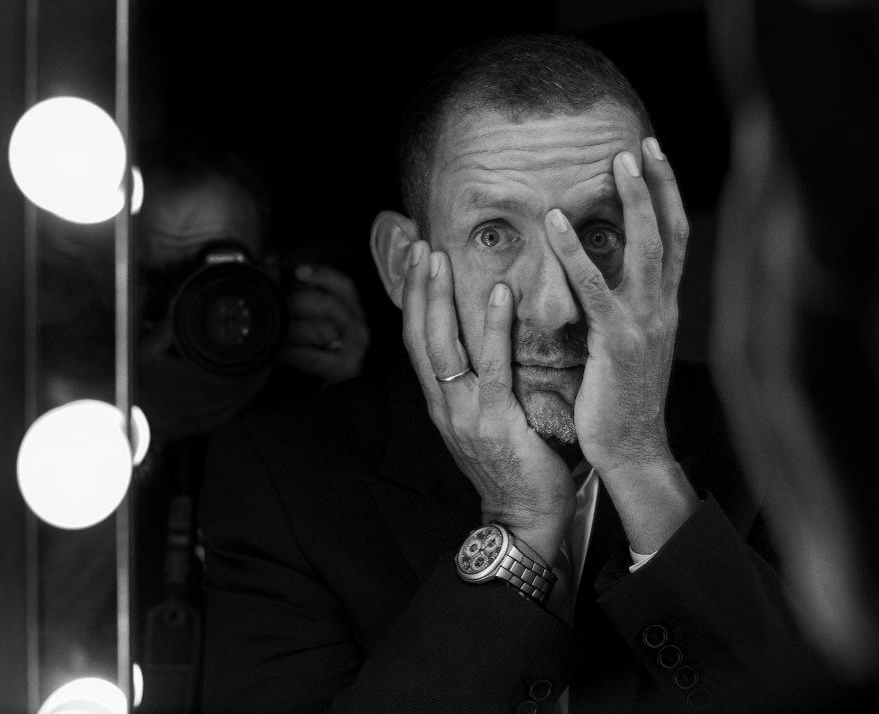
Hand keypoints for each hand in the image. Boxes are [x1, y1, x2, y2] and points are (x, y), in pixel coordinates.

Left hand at [279, 263, 369, 384]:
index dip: (323, 275)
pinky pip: (313, 356)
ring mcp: (355, 350)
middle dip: (298, 303)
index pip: (345, 286)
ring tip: (274, 330)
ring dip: (291, 329)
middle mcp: (359, 329)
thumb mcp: (303, 317)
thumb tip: (271, 261)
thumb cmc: (309, 351)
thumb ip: (293, 290)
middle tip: (276, 306)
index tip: (298, 271)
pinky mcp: (346, 370)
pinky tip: (278, 352)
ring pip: (320, 329)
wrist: (317, 393)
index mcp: (352, 311)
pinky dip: (292, 353)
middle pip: (330, 304)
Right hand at [401, 242, 572, 563]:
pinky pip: (491, 365)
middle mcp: (443, 403)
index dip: (413, 302)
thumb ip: (483, 386)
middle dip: (417, 288)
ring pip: (442, 344)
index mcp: (441, 402)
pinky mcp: (494, 419)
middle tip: (420, 245)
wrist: (522, 519)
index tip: (415, 264)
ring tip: (440, 256)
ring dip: (439, 297)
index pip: (418, 343)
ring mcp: (464, 411)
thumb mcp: (487, 423)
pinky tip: (498, 293)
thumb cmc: (515, 470)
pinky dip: (492, 326)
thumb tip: (494, 346)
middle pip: (419, 335)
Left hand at [544, 138, 697, 551]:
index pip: (674, 240)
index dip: (667, 197)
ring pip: (646, 249)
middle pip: (670, 232)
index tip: (654, 159)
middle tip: (645, 142)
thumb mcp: (626, 348)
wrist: (631, 450)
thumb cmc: (620, 401)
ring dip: (633, 201)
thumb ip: (620, 310)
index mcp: (664, 308)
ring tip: (617, 161)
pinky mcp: (618, 342)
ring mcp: (645, 323)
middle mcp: (663, 308)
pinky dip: (577, 253)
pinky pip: (596, 287)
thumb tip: (603, 278)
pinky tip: (558, 223)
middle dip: (660, 184)